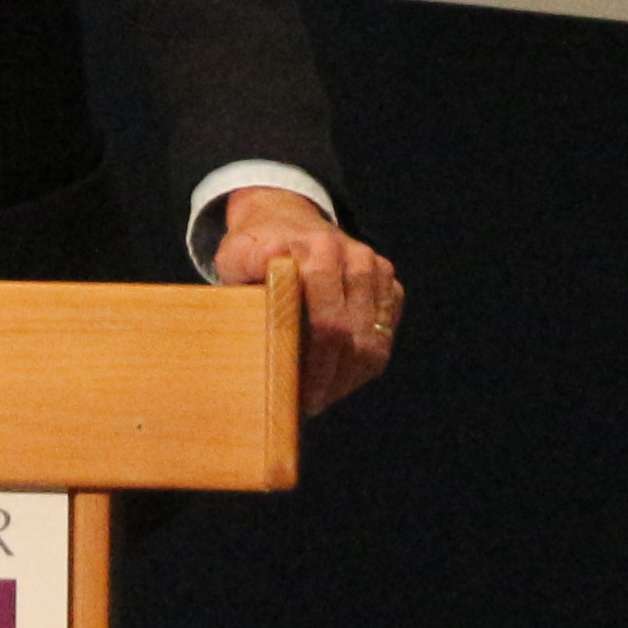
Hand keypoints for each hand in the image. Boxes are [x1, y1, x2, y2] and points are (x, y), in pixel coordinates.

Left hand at [214, 186, 401, 417]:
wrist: (285, 221)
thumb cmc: (255, 252)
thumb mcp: (237, 255)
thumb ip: (248, 265)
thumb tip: (276, 269)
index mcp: (318, 249)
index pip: (325, 322)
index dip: (311, 365)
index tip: (291, 392)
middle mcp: (356, 257)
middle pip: (351, 338)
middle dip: (328, 379)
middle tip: (305, 406)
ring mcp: (378, 271)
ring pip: (372, 345)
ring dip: (345, 379)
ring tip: (317, 396)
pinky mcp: (390, 287)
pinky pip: (383, 340)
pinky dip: (360, 367)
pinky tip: (333, 377)